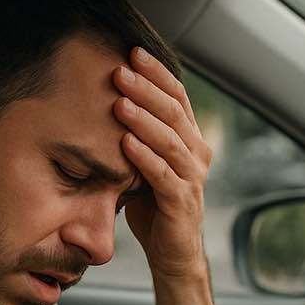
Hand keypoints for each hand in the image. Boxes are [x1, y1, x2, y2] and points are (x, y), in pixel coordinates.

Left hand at [111, 47, 213, 280]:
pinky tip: (125, 143)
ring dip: (144, 119)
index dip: (157, 72)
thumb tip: (107, 95)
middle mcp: (197, 154)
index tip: (131, 51)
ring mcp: (193, 178)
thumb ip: (135, 133)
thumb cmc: (153, 204)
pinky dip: (145, 158)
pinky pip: (163, 175)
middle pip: (175, 112)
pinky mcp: (182, 203)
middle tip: (120, 69)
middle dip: (147, 88)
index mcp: (190, 139)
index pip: (177, 96)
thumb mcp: (143, 161)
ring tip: (120, 101)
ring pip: (171, 140)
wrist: (171, 253)